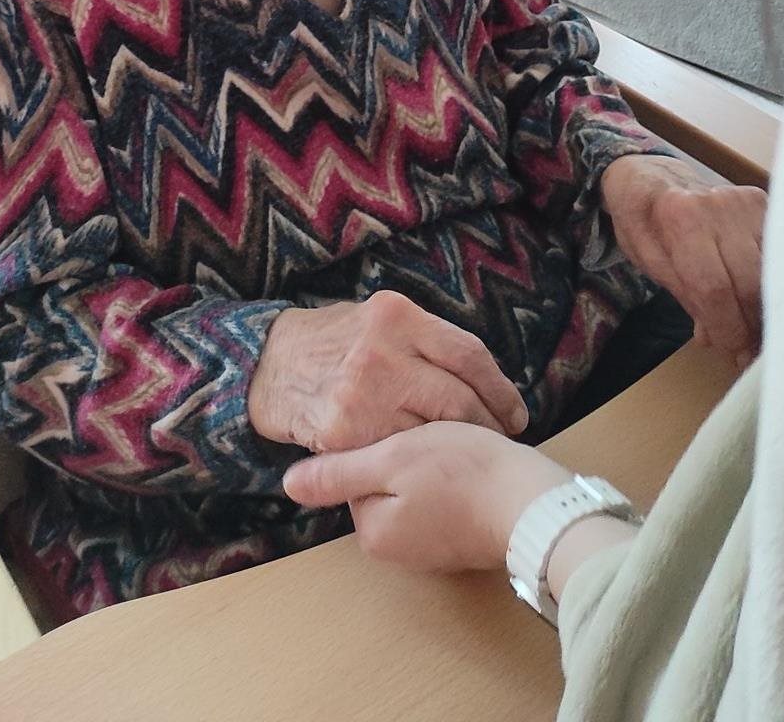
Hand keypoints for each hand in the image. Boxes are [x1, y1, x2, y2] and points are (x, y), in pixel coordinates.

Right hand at [249, 290, 529, 451]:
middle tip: (499, 441)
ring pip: (432, 432)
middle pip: (458, 398)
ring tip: (469, 457)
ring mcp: (362, 394)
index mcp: (397, 316)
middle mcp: (382, 351)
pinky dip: (417, 464)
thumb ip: (424, 338)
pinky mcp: (344, 433)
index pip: (469, 355)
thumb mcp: (379, 317)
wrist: (268, 365)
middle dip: (487, 426)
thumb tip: (483, 374)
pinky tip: (428, 467)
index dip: (500, 390)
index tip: (515, 413)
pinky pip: (396, 454)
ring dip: (456, 449)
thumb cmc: (334, 342)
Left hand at [284, 421, 569, 572]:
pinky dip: (455, 480)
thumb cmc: (465, 474)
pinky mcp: (462, 539)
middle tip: (437, 434)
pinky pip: (443, 500)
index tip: (410, 427)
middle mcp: (398, 550)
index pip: (358, 472)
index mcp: (374, 532)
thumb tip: (289, 485)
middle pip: (385, 481)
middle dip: (409, 452)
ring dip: (433, 462)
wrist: (536, 504)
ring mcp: (432, 548)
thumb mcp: (394, 459)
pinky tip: (472, 464)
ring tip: (458, 449)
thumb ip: (340, 472)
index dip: (383, 441)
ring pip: (416, 486)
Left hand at [600, 154, 765, 366]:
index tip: (734, 353)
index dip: (728, 329)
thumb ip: (686, 298)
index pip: (714, 288)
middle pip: (750, 282)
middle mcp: (717, 204)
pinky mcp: (764, 202)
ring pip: (771, 270)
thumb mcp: (650, 262)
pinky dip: (774, 282)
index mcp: (679, 218)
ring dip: (767, 307)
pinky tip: (766, 301)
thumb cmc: (646, 224)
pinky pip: (778, 253)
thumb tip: (715, 340)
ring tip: (758, 331)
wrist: (654, 178)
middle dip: (752, 325)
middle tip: (750, 352)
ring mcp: (745, 200)